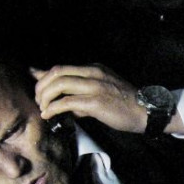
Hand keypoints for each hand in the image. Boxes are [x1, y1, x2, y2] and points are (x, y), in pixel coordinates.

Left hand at [30, 64, 147, 133]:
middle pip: (57, 72)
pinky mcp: (95, 101)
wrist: (147, 112)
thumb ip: (81, 95)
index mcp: (94, 69)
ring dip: (45, 97)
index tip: (35, 85)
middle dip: (41, 86)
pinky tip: (48, 115)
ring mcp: (94, 86)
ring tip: (42, 108)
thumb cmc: (125, 105)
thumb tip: (61, 104)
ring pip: (59, 84)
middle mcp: (93, 73)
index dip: (44, 76)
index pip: (62, 68)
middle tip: (38, 100)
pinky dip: (53, 108)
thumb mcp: (102, 93)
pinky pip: (67, 102)